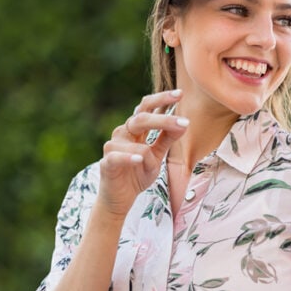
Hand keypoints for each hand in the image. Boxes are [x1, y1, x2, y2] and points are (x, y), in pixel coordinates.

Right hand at [97, 90, 188, 217]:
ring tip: (153, 166)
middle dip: (163, 119)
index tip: (180, 93)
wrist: (120, 197)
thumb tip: (184, 122)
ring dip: (150, 157)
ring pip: (136, 144)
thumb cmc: (138, 171)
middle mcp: (123, 133)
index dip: (161, 98)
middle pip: (141, 119)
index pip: (146, 107)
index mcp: (135, 128)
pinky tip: (138, 159)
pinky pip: (118, 157)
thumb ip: (167, 138)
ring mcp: (113, 147)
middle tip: (184, 122)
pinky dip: (130, 157)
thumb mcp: (158, 154)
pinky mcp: (106, 162)